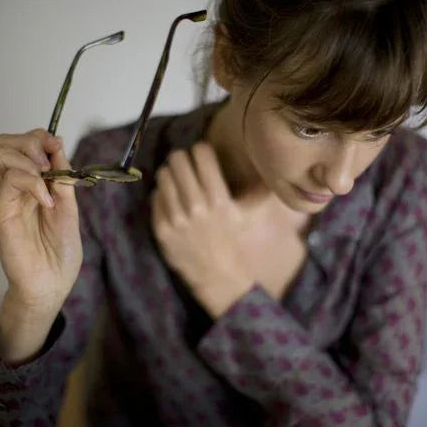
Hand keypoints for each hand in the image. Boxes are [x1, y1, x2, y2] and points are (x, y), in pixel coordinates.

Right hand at [0, 128, 82, 324]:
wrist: (52, 285)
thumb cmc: (59, 252)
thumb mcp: (68, 206)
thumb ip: (62, 177)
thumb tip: (57, 145)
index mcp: (30, 184)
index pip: (22, 144)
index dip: (40, 137)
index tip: (58, 147)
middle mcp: (13, 188)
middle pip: (4, 142)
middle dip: (31, 141)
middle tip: (50, 162)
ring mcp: (5, 199)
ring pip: (2, 154)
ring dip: (30, 157)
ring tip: (47, 179)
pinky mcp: (1, 214)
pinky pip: (9, 181)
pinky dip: (32, 182)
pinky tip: (46, 200)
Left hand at [150, 142, 254, 317]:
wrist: (216, 276)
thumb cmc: (231, 240)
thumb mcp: (247, 214)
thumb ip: (259, 190)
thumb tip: (271, 165)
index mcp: (220, 199)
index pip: (202, 154)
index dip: (201, 150)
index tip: (201, 155)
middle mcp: (197, 206)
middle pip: (179, 159)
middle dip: (182, 158)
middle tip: (184, 164)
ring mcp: (176, 218)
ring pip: (164, 175)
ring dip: (169, 174)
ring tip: (175, 179)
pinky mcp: (161, 228)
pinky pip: (155, 196)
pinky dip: (161, 194)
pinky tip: (170, 199)